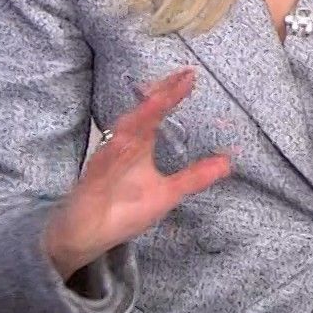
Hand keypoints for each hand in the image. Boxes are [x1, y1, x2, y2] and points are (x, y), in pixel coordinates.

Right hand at [43, 67, 233, 279]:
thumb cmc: (123, 211)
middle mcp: (122, 147)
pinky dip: (115, 152)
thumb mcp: (167, 193)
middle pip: (141, 115)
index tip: (190, 76)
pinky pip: (103, 163)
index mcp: (138, 147)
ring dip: (140, 116)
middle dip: (158, 95)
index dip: (171, 94)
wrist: (84, 237)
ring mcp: (106, 162)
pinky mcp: (91, 182)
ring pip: (122, 133)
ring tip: (159, 98)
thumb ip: (194, 177)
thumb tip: (228, 162)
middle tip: (180, 75)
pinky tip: (126, 141)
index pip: (156, 114)